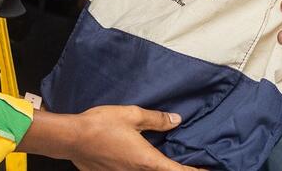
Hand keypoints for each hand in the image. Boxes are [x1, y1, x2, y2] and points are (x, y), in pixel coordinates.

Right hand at [27, 105, 198, 170]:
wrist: (72, 138)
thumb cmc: (101, 124)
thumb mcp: (132, 115)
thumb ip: (157, 119)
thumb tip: (177, 120)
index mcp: (147, 161)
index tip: (209, 170)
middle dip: (180, 169)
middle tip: (194, 163)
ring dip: (162, 168)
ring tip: (173, 161)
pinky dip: (146, 168)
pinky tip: (147, 160)